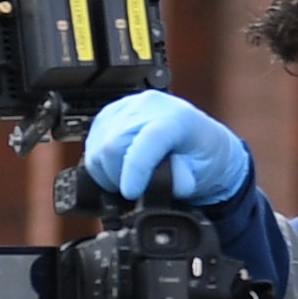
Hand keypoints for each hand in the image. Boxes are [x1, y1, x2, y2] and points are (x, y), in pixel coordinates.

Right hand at [82, 90, 250, 208]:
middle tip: (131, 191)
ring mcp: (129, 105)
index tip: (131, 193)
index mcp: (177, 118)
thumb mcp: (200, 176)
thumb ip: (177, 182)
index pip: (147, 140)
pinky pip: (93, 139)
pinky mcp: (112, 112)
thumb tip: (151, 186)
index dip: (134, 171)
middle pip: (113, 143)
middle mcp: (151, 105)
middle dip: (116, 176)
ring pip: (98, 143)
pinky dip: (100, 160)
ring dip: (106, 170)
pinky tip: (117, 167)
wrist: (203, 145)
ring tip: (125, 180)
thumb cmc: (204, 159)